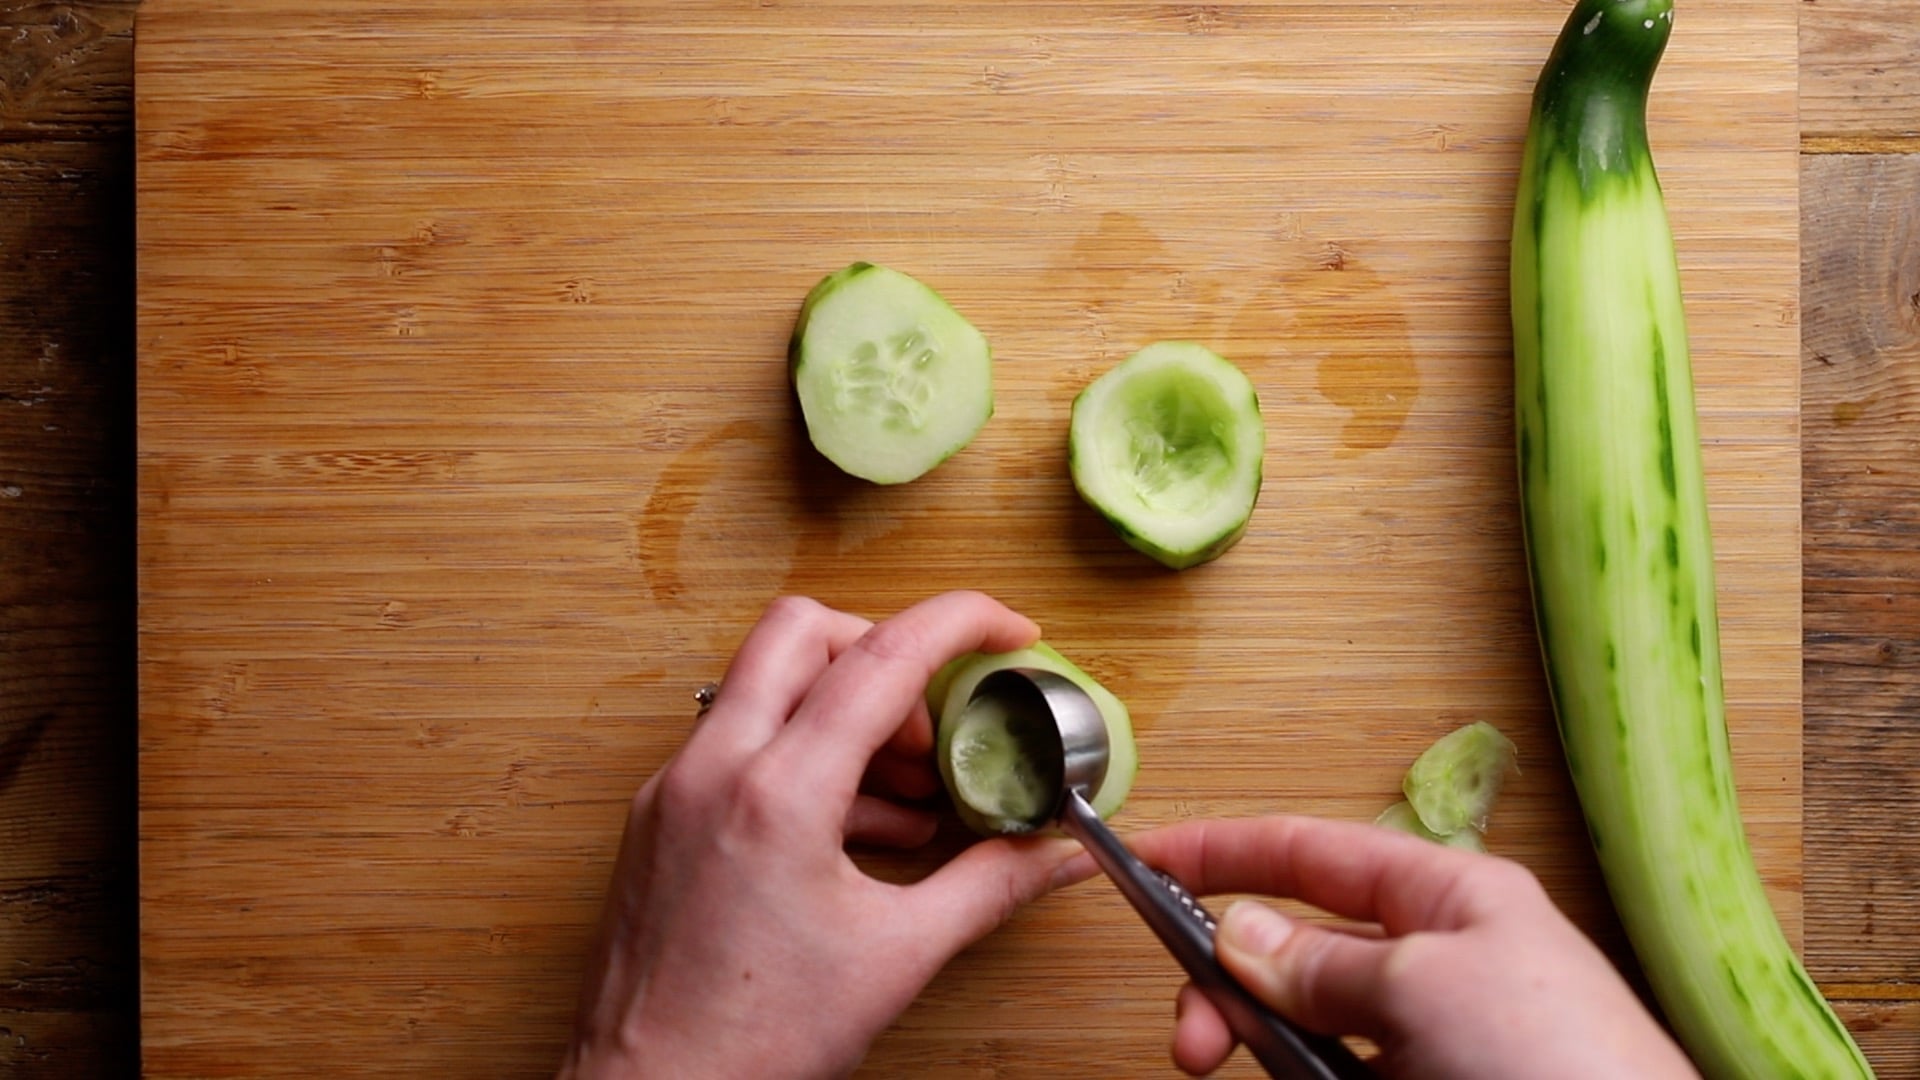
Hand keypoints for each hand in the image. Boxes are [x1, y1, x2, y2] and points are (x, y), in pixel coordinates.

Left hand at [560, 592, 1081, 1079]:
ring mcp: (674, 790)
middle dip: (884, 649)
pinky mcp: (659, 819)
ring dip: (847, 712)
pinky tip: (861, 828)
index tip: (1009, 627)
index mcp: (775, 793)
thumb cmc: (749, 1044)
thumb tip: (1054, 855)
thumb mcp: (898, 957)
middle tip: (937, 717)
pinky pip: (738, 744)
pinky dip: (805, 757)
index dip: (961, 624)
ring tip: (913, 792)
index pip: (881, 656)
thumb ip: (988, 887)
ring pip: (764, 684)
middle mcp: (711, 770)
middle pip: (802, 631)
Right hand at [1116, 816, 1697, 1078]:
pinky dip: (1296, 1073)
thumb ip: (1321, 960)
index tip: (1147, 858)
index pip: (1312, 852)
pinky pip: (1329, 1073)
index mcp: (1449, 898)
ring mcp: (1429, 1040)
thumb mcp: (1425, 985)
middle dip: (1228, 980)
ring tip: (1228, 1063)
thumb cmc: (1567, 1066)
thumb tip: (1243, 932)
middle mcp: (1435, 963)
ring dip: (1254, 1040)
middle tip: (1193, 1034)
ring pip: (1302, 1025)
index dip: (1224, 850)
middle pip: (1294, 948)